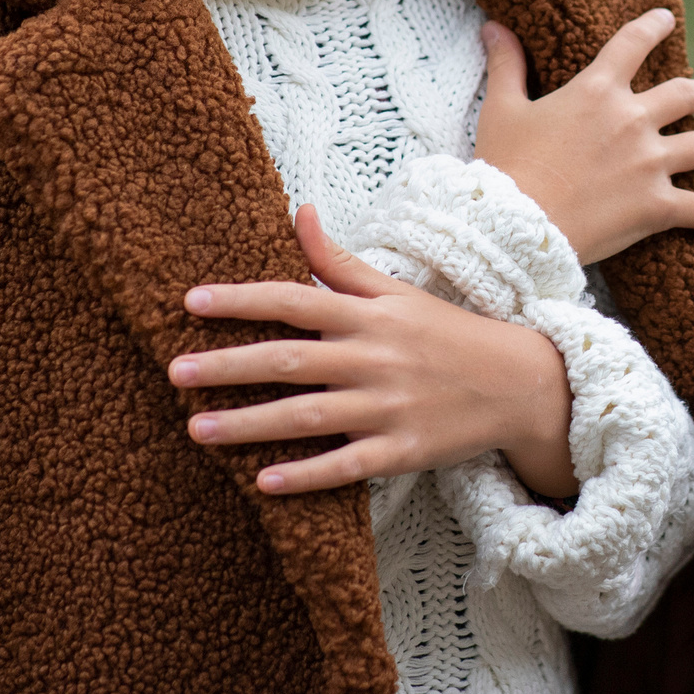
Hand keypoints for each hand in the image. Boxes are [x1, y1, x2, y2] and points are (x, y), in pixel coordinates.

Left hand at [170, 205, 579, 497]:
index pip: (295, 299)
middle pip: (290, 361)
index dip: (242, 300)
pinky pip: (346, 465)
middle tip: (175, 371)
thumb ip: (340, 260)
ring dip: (249, 424)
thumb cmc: (446, 333)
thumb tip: (299, 211)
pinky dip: (306, 475)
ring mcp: (388, 407)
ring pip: (307, 416)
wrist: (518, 383)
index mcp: (369, 315)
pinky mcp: (402, 450)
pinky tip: (264, 482)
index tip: (191, 301)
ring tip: (196, 428)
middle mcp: (374, 358)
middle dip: (228, 366)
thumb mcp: (397, 291)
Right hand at [474, 9, 693, 264]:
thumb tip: (493, 26)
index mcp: (597, 90)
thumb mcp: (501, 110)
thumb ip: (506, 65)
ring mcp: (649, 162)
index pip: (633, 43)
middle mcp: (632, 119)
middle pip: (686, 94)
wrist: (514, 226)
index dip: (653, 26)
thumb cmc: (505, 166)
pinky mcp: (657, 206)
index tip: (665, 19)